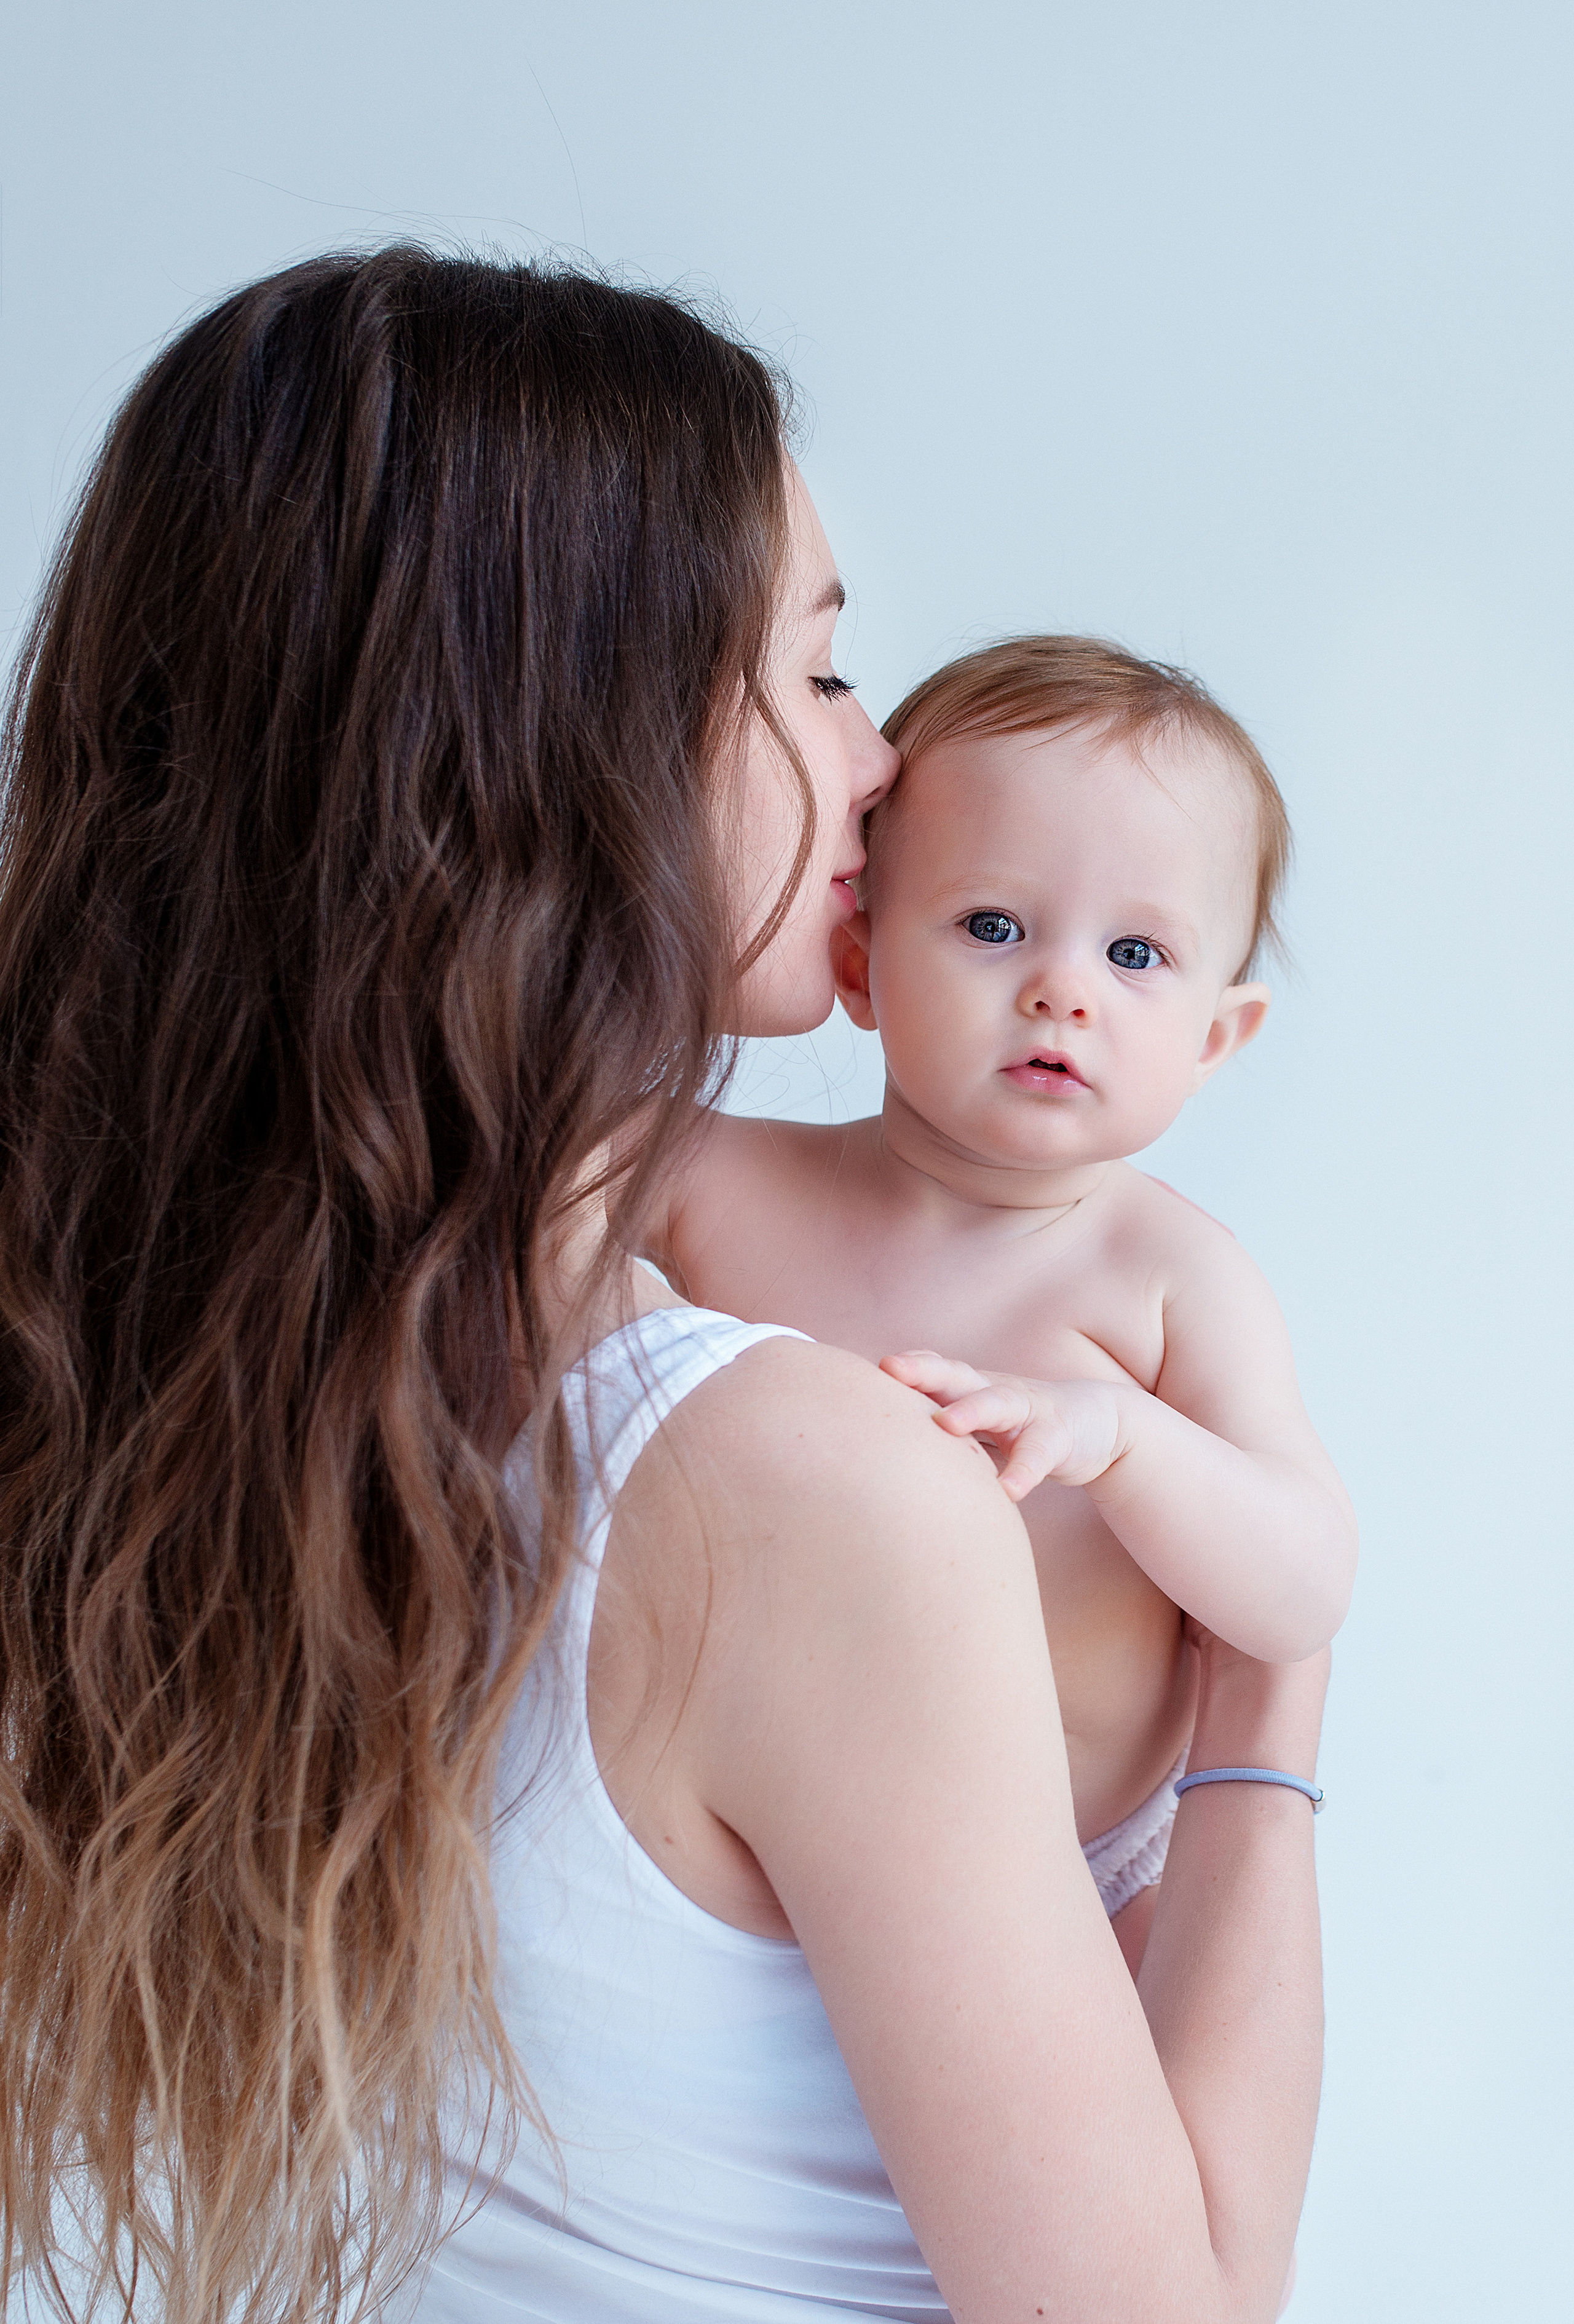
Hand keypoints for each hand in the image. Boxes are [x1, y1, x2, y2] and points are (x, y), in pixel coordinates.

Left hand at [879, 1351, 1127, 1501]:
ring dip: (971, 1410)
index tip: (862, 1366)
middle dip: (924, 1370)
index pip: (931, 1371)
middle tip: (891, 1368)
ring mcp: (1029, 1410)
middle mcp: (995, 1390)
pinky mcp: (1059, 1437)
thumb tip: (876, 1444)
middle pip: (956, 1374)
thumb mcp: (978, 1419)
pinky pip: (1038, 1454)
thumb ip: (938, 1423)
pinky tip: (1006, 1492)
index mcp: (970, 1388)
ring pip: (998, 1403)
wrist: (1098, 1423)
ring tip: (945, 1424)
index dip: (901, 1367)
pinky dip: (1022, 1471)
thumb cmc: (1020, 1424)